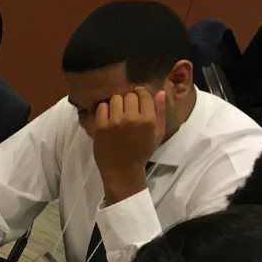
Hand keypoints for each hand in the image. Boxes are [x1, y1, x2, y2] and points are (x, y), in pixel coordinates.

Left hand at [92, 87, 165, 202]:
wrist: (122, 170)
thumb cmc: (142, 152)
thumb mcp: (157, 133)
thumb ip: (160, 112)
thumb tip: (160, 92)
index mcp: (148, 120)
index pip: (143, 95)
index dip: (140, 93)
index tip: (137, 96)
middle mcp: (132, 119)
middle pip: (129, 96)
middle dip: (129, 100)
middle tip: (127, 109)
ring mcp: (115, 122)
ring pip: (115, 99)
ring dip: (116, 103)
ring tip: (117, 113)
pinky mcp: (101, 127)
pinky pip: (102, 107)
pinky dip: (104, 109)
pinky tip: (108, 117)